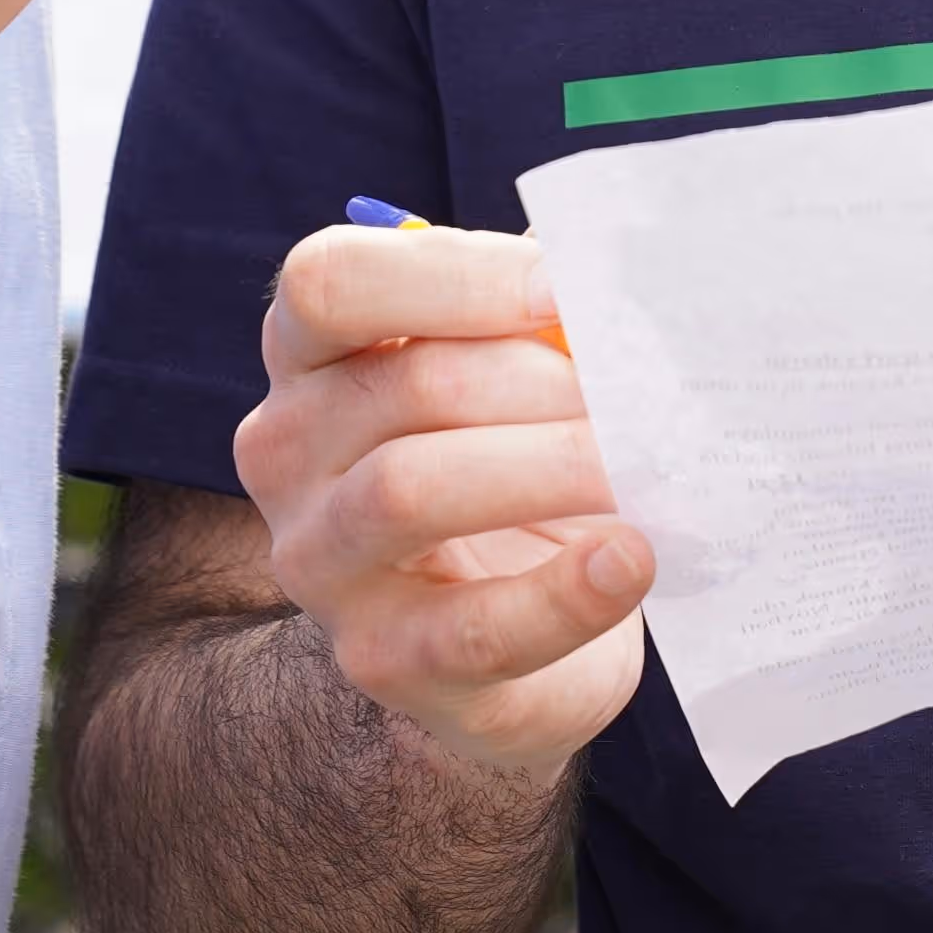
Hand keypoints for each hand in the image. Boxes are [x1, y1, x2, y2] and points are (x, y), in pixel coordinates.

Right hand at [234, 219, 651, 777]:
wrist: (506, 639)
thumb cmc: (506, 472)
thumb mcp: (505, 381)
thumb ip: (534, 318)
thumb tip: (610, 274)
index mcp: (307, 357)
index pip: (330, 284)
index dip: (453, 275)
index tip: (564, 290)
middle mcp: (285, 451)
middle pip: (403, 384)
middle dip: (541, 379)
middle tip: (647, 388)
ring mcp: (320, 562)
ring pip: (409, 491)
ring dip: (549, 466)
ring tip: (643, 461)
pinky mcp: (383, 658)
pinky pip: (473, 627)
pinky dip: (563, 595)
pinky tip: (629, 560)